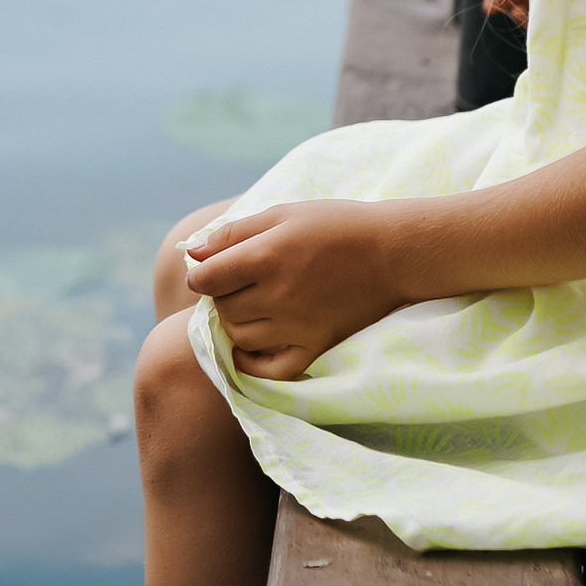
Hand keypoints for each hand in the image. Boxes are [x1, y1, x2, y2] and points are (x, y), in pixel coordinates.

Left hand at [182, 201, 407, 380]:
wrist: (392, 252)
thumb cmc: (335, 225)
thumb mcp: (282, 215)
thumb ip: (233, 233)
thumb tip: (192, 253)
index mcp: (265, 256)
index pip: (206, 279)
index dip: (202, 274)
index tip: (213, 271)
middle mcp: (277, 296)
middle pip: (222, 308)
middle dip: (222, 296)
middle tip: (240, 284)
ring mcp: (296, 326)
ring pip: (240, 337)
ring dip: (236, 323)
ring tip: (252, 306)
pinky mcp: (316, 347)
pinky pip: (270, 369)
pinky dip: (252, 362)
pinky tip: (251, 347)